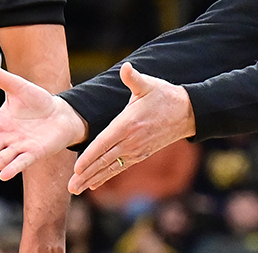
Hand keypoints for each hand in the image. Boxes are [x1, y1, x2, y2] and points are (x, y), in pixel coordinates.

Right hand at [0, 59, 87, 182]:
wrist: (61, 113)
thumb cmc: (38, 101)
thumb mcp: (17, 86)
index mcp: (0, 122)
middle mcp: (7, 137)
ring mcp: (21, 146)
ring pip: (2, 158)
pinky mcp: (35, 152)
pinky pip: (22, 161)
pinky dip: (13, 168)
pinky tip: (3, 176)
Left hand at [68, 62, 195, 194]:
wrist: (187, 113)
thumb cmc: (164, 96)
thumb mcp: (148, 85)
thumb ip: (133, 78)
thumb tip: (126, 68)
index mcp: (128, 124)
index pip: (104, 142)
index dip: (90, 156)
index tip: (77, 168)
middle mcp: (131, 140)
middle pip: (104, 160)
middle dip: (86, 174)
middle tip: (70, 187)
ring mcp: (137, 150)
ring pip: (110, 167)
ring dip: (93, 179)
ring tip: (76, 189)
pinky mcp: (141, 154)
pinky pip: (120, 168)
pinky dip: (106, 176)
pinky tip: (94, 184)